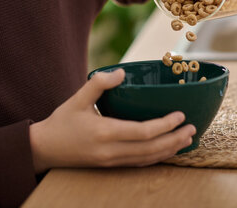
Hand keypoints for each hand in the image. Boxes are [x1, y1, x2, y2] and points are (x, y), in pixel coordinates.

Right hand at [28, 69, 195, 172]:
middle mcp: (111, 151)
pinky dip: (156, 158)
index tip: (180, 115)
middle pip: (151, 149)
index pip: (143, 133)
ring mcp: (111, 161)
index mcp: (105, 133)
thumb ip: (98, 83)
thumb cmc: (61, 122)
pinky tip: (166, 151)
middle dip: (175, 140)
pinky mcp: (110, 165)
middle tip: (192, 129)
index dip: (165, 125)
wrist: (44, 149)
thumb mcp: (76, 99)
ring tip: (186, 140)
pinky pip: (139, 164)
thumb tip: (121, 72)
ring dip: (170, 150)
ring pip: (147, 159)